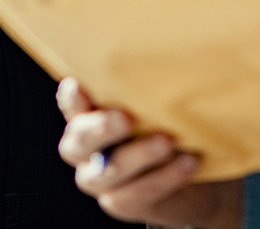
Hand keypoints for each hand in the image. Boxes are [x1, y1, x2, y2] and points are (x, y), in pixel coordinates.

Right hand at [55, 78, 241, 227]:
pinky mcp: (119, 203)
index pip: (71, 105)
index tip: (78, 86)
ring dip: (139, 155)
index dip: (71, 98)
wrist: (188, 168)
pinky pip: (136, 194)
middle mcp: (85, 150)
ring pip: (108, 172)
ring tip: (167, 141)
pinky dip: (164, 178)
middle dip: (101, 129)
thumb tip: (160, 57)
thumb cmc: (165, 123)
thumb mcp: (153, 102)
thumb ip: (144, 88)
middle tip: (125, 118)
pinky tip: (186, 162)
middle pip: (80, 142)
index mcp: (87, 117)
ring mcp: (99, 179)